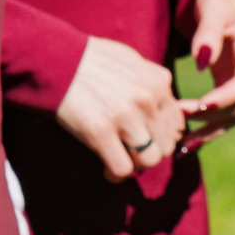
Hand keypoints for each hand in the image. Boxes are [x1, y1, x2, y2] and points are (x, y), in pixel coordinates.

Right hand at [56, 35, 184, 180]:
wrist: (57, 59)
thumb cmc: (92, 59)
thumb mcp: (134, 60)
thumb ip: (153, 79)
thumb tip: (163, 100)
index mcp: (159, 83)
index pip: (177, 124)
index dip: (163, 137)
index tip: (148, 140)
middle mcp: (148, 100)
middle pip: (167, 145)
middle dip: (152, 152)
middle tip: (134, 153)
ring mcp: (126, 117)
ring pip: (150, 159)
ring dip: (137, 165)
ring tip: (123, 160)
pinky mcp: (100, 132)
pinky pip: (122, 168)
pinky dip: (116, 174)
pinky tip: (107, 170)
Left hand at [181, 0, 234, 149]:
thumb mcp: (214, 7)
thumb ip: (208, 33)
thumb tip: (201, 61)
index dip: (225, 98)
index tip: (199, 107)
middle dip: (211, 116)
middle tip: (177, 122)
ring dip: (210, 131)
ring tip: (181, 148)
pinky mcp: (233, 86)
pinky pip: (225, 113)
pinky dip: (208, 129)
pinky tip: (186, 145)